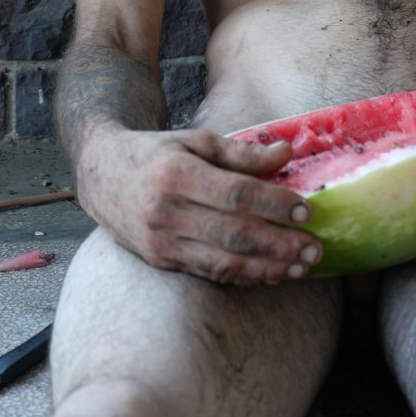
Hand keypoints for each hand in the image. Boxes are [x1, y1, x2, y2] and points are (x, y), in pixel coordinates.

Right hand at [76, 126, 321, 285]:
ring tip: (302, 268)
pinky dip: (244, 276)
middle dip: (279, 245)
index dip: (274, 204)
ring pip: (223, 263)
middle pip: (233, 234)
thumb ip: (242, 151)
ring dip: (268, 268)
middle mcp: (166, 212)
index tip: (306, 209)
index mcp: (176, 173)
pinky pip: (209, 273)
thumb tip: (286, 153)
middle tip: (315, 249)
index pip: (235, 194)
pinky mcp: (161, 262)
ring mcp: (161, 242)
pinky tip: (271, 274)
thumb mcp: (196, 140)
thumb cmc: (157, 152)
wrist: (101, 174)